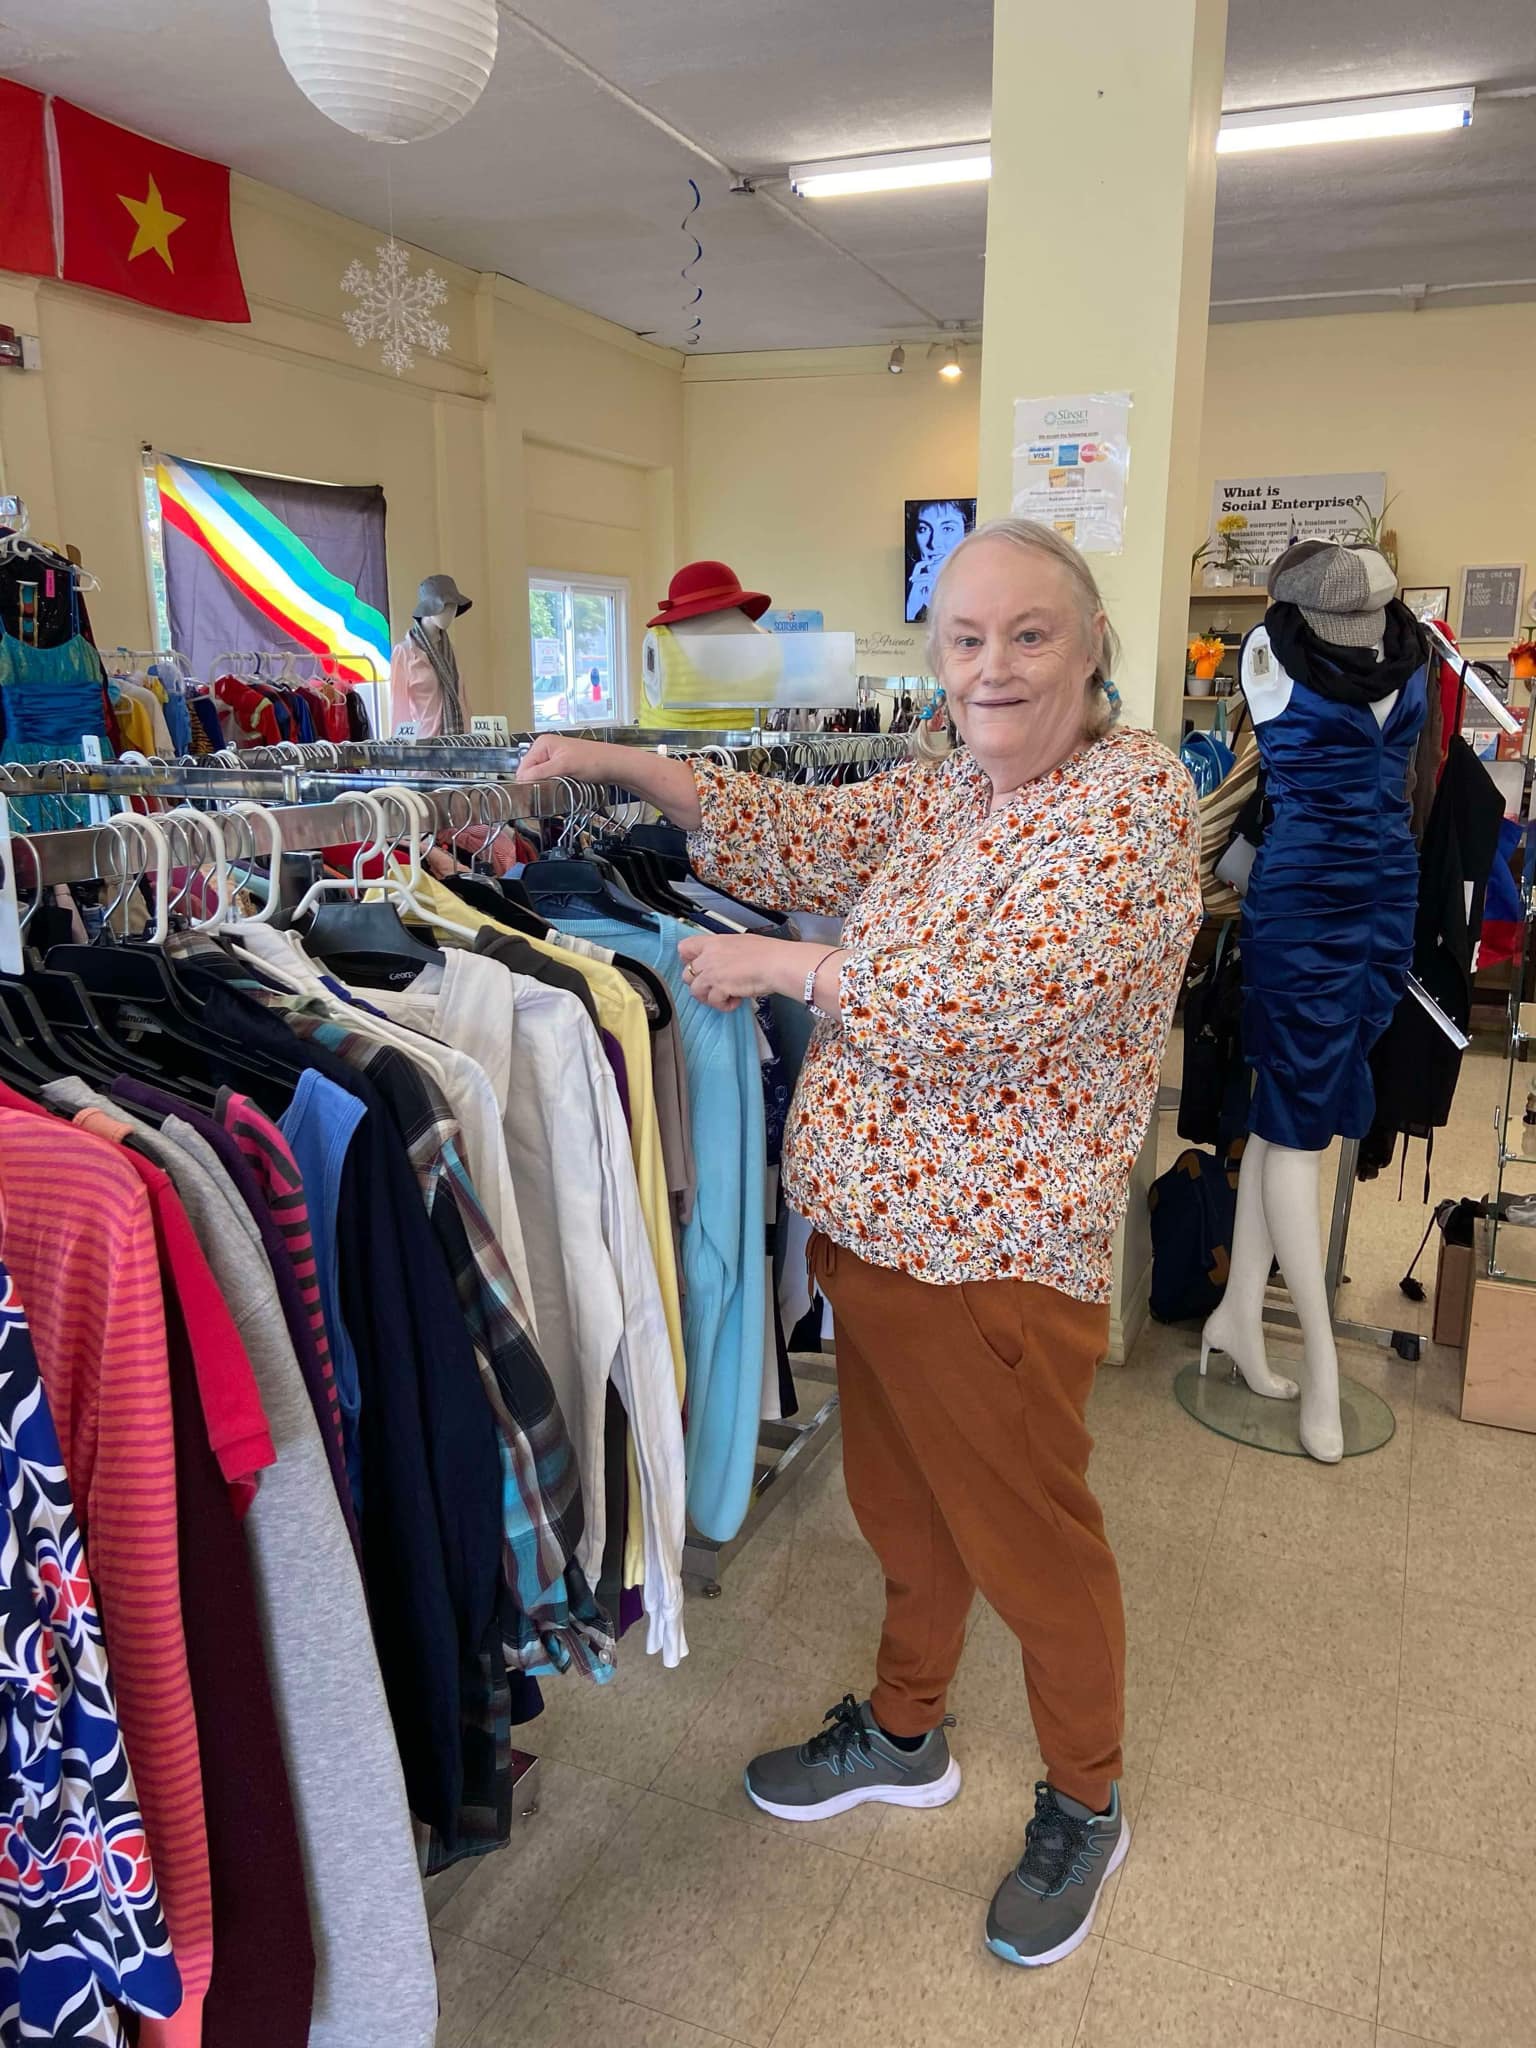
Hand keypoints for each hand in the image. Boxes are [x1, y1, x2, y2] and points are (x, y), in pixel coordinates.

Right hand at [515, 733, 621, 784]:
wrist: (615, 765)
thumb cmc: (595, 761)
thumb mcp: (564, 766)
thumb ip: (541, 773)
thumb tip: (522, 781)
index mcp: (542, 744)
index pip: (523, 767)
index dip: (526, 782)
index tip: (531, 796)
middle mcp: (546, 749)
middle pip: (530, 773)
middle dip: (536, 784)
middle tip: (546, 794)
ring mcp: (554, 759)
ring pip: (540, 778)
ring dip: (545, 787)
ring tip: (556, 791)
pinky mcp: (563, 768)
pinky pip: (550, 780)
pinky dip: (553, 786)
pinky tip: (561, 789)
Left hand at [677, 934, 844, 1015]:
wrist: (776, 963)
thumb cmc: (767, 952)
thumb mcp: (741, 943)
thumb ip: (726, 951)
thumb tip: (726, 961)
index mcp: (714, 942)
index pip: (684, 947)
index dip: (687, 960)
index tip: (697, 967)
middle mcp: (708, 957)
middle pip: (686, 974)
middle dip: (699, 984)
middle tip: (715, 987)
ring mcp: (712, 973)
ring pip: (695, 991)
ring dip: (710, 997)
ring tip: (726, 996)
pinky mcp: (719, 989)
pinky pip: (713, 1002)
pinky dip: (724, 1006)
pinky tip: (736, 1002)